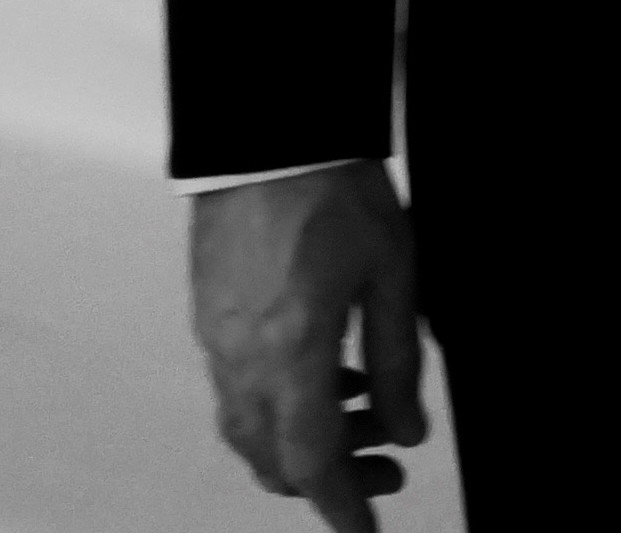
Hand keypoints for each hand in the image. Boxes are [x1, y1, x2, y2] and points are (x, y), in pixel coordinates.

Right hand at [193, 164, 427, 526]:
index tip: (365, 528)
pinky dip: (281, 400)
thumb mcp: (394, 273)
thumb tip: (409, 427)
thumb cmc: (330, 185)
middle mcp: (242, 356)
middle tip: (385, 464)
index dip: (341, 504)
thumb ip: (401, 360)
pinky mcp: (211, 312)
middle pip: (273, 458)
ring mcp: (218, 336)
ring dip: (304, 437)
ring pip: (251, 427)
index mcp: (290, 353)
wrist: (269, 129)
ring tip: (368, 410)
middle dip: (329, 475)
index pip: (311, 463)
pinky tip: (329, 371)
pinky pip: (238, 386)